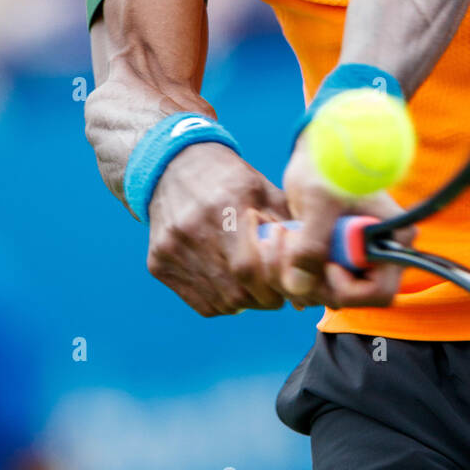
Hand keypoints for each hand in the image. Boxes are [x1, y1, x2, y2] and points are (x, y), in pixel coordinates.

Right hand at [146, 142, 288, 316]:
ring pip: (219, 302)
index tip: (288, 286)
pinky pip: (200, 302)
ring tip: (253, 283)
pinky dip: (222, 301)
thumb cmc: (228, 179)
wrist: (173, 166)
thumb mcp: (263, 190)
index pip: (248, 268)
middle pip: (234, 291)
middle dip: (263, 298)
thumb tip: (312, 276)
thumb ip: (288, 228)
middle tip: (274, 289)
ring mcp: (171, 248)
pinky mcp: (157, 263)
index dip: (273, 286)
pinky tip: (229, 282)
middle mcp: (192, 228)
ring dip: (244, 302)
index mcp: (224, 205)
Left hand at [261, 131, 415, 308]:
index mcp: (392, 240)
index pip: (376, 293)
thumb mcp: (319, 202)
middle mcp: (379, 255)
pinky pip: (312, 281)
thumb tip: (298, 288)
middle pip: (346, 298)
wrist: (319, 147)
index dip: (345, 287)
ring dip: (294, 273)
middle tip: (288, 245)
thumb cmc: (328, 163)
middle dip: (311, 280)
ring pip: (323, 292)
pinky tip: (282, 239)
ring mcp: (355, 257)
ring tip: (281, 235)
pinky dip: (291, 268)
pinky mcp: (333, 256)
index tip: (323, 262)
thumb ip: (311, 244)